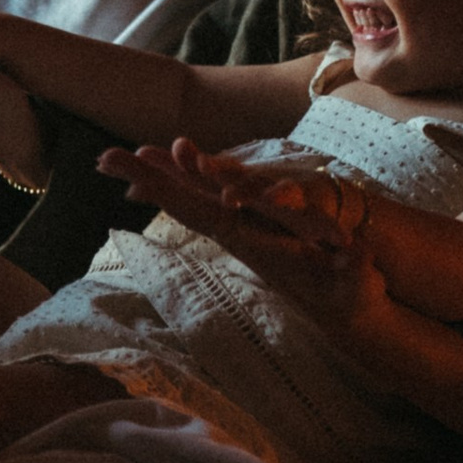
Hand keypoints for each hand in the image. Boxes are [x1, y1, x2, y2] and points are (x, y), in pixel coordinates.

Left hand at [105, 136, 383, 318]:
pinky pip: (212, 202)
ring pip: (194, 201)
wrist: (345, 305)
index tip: (136, 180)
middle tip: (104, 158)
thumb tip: (358, 254)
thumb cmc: (347, 290)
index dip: (174, 195)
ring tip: (124, 157)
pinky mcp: (254, 226)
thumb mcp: (355, 281)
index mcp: (254, 244)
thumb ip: (355, 269)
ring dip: (161, 179)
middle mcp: (241, 234)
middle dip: (148, 180)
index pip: (205, 216)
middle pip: (185, 204)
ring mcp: (246, 229)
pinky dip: (190, 182)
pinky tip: (167, 168)